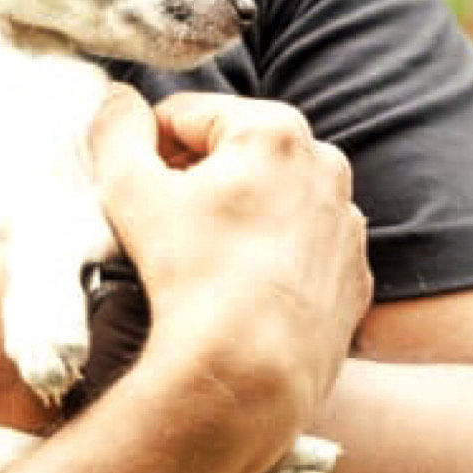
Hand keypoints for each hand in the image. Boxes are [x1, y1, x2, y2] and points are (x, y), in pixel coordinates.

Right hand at [85, 87, 367, 472]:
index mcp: (276, 130)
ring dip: (236, 218)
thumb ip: (116, 131)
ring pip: (274, 202)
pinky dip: (273, 260)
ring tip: (202, 262)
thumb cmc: (189, 273)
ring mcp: (348, 224)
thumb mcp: (130, 190)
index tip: (133, 189)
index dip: (148, 147)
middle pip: (238, 155)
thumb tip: (117, 101)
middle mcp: (328, 166)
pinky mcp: (356, 276)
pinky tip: (242, 291)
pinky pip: (303, 251)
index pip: (189, 115)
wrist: (251, 371)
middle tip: (162, 228)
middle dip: (196, 181)